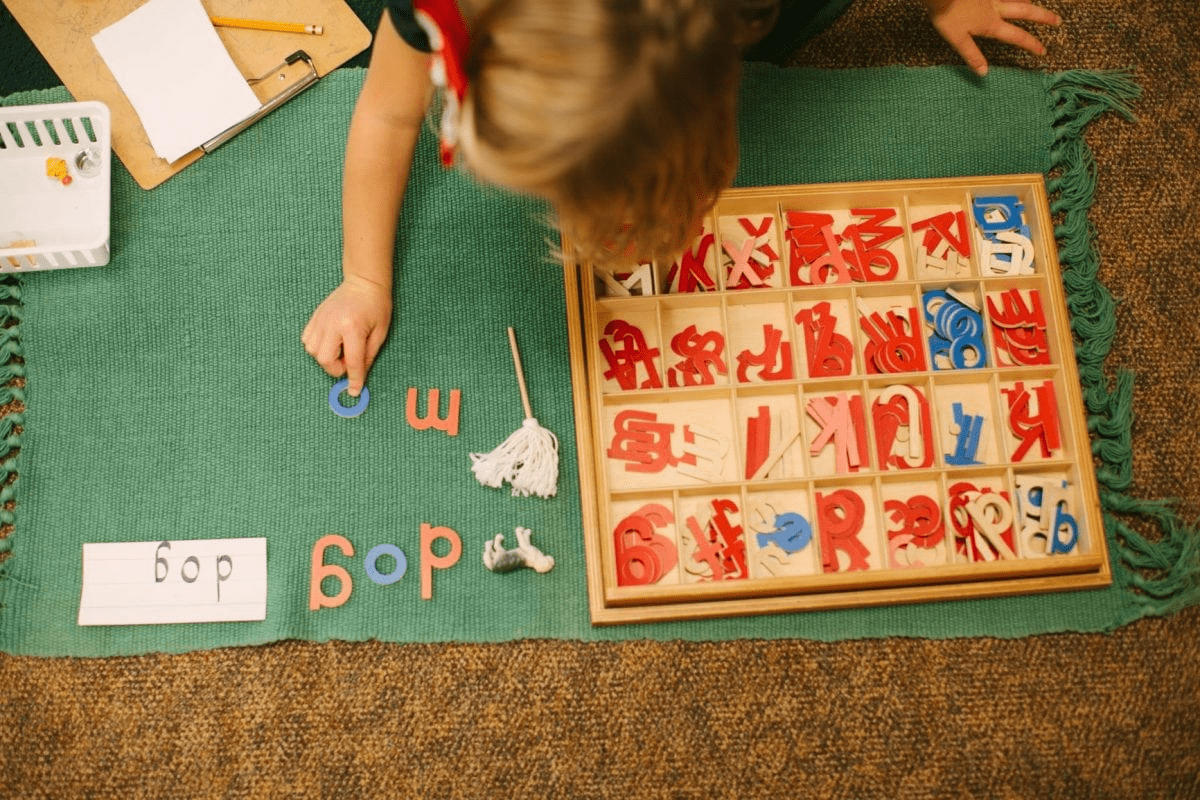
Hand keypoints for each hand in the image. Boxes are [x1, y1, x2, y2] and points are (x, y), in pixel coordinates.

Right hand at [302, 275, 391, 396]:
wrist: (364, 282)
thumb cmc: (377, 306)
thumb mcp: (380, 332)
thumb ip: (368, 355)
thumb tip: (359, 376)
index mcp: (352, 327)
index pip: (351, 361)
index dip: (354, 379)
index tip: (354, 391)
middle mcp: (333, 324)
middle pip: (324, 359)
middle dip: (336, 368)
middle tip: (347, 362)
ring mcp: (321, 319)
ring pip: (312, 350)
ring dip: (325, 358)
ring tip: (339, 350)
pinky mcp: (315, 317)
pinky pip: (307, 339)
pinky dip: (316, 347)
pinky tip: (330, 343)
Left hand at [921, 0, 1061, 75]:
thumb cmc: (946, 15)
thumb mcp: (957, 39)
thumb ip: (972, 55)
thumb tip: (984, 73)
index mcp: (990, 24)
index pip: (1016, 36)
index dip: (1031, 44)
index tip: (1043, 51)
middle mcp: (995, 8)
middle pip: (1025, 11)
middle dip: (1042, 17)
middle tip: (1057, 21)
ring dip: (1027, 2)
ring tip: (1034, 4)